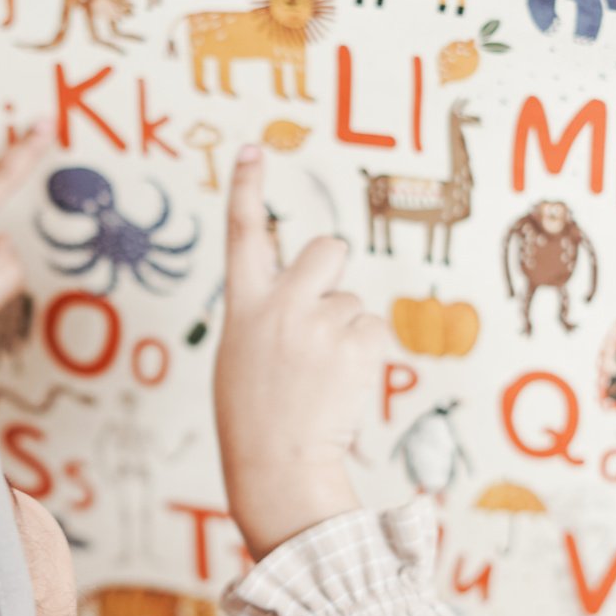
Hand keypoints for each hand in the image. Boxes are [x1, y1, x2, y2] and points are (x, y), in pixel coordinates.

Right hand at [213, 147, 391, 559]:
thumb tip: (313, 296)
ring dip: (347, 334)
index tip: (253, 150)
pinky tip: (343, 385)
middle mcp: (279, 304)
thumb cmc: (254, 415)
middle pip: (327, 248)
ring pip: (354, 304)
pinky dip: (366, 356)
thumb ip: (267, 315)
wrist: (276, 465)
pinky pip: (374, 332)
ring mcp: (317, 323)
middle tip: (323, 316)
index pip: (241, 233)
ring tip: (322, 378)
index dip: (245, 187)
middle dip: (335, 272)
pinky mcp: (354, 345)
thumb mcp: (241, 355)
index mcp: (242, 306)